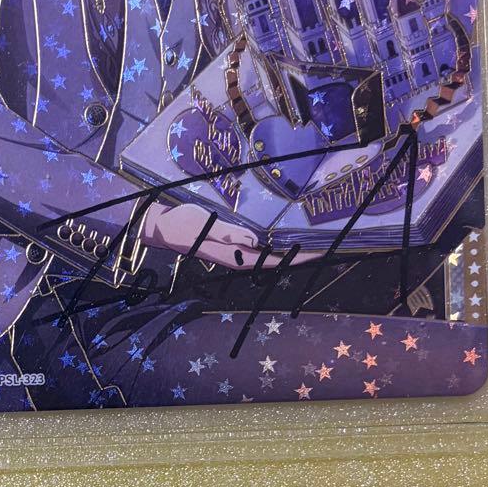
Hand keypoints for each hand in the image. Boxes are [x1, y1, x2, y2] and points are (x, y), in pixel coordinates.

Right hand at [140, 201, 321, 269]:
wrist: (161, 228)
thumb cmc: (182, 225)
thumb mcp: (204, 226)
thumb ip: (229, 234)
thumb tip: (256, 241)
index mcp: (235, 256)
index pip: (274, 260)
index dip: (298, 259)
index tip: (319, 255)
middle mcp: (238, 258)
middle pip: (276, 261)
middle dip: (300, 257)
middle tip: (326, 249)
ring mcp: (234, 253)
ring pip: (269, 257)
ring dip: (289, 253)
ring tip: (311, 246)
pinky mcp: (230, 247)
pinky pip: (259, 250)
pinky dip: (275, 247)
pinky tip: (281, 241)